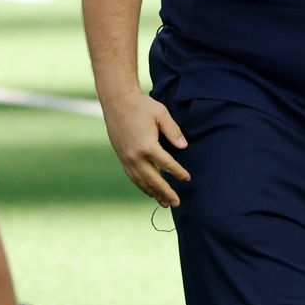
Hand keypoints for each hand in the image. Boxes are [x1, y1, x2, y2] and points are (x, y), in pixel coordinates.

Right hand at [100, 89, 190, 205]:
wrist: (117, 101)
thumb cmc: (142, 106)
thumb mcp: (161, 114)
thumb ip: (173, 131)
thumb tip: (184, 147)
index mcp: (147, 145)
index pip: (167, 164)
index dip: (178, 172)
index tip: (187, 178)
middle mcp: (135, 156)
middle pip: (153, 180)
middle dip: (166, 192)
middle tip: (177, 203)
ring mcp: (126, 158)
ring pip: (141, 181)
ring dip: (154, 193)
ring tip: (165, 203)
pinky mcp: (122, 157)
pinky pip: (132, 177)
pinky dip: (141, 186)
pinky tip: (149, 192)